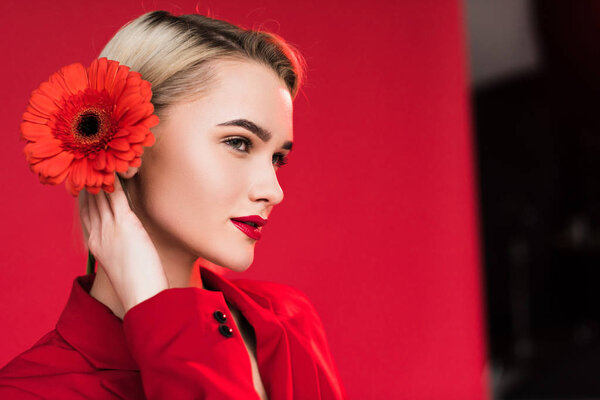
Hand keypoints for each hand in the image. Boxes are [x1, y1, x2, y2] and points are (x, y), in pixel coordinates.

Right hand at [78, 171, 168, 313]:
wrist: (141, 294)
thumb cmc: (138, 284)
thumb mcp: (123, 265)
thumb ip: (121, 250)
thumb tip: (130, 243)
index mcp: (95, 245)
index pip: (85, 214)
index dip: (85, 197)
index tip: (86, 182)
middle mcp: (98, 234)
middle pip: (90, 201)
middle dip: (90, 182)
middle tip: (92, 164)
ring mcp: (110, 229)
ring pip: (102, 195)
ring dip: (103, 176)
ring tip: (104, 160)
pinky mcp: (125, 224)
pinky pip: (117, 197)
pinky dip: (116, 182)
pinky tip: (118, 169)